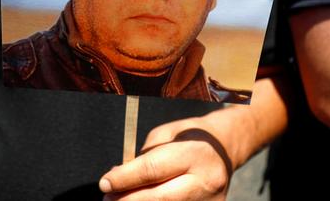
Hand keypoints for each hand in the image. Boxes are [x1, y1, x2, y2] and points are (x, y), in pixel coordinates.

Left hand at [99, 118, 231, 200]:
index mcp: (195, 153)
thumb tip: (116, 179)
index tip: (104, 184)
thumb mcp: (164, 136)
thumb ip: (142, 158)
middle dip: (128, 200)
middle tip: (108, 199)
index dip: (125, 179)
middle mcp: (206, 180)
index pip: (153, 170)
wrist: (225, 148)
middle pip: (158, 198)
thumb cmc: (189, 137)